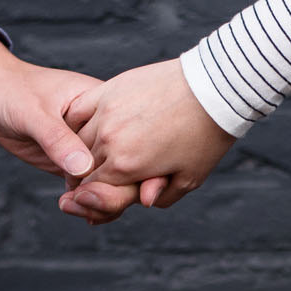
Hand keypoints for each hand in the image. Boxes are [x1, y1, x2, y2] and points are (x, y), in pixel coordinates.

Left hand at [0, 32, 138, 222]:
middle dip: (119, 194)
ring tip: (73, 207)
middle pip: (130, 170)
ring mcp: (90, 149)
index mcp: (107, 106)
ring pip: (112, 184)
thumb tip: (84, 169)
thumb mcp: (34, 111)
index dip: (147, 170)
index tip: (143, 196)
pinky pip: (92, 189)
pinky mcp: (73, 164)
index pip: (137, 141)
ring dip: (102, 204)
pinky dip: (89, 205)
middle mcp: (105, 130)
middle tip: (89, 204)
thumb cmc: (12, 88)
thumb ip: (58, 139)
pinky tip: (78, 212)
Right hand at [61, 60, 236, 220]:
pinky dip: (78, 123)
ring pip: (79, 140)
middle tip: (101, 176)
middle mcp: (108, 140)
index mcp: (125, 166)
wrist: (213, 89)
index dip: (94, 196)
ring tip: (96, 154)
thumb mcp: (189, 179)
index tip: (101, 194)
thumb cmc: (205, 136)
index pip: (91, 190)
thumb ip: (160, 196)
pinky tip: (88, 129)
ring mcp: (106, 111)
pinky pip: (78, 111)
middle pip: (82, 167)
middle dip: (89, 176)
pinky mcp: (109, 89)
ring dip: (84, 151)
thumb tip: (140, 201)